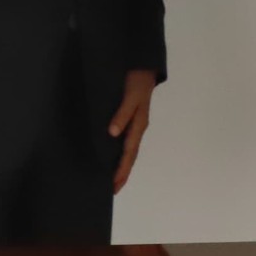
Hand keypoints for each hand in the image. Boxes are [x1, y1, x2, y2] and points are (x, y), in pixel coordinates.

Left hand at [108, 69, 156, 192]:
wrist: (143, 66)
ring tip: (112, 178)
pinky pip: (125, 140)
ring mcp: (134, 124)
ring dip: (121, 164)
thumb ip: (122, 113)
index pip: (128, 153)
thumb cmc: (138, 81)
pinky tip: (111, 153)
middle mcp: (137, 127)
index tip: (114, 185)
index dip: (121, 170)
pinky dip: (120, 151)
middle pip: (130, 156)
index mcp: (138, 125)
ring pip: (128, 150)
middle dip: (122, 173)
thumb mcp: (131, 96)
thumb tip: (113, 133)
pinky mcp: (130, 118)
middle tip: (113, 190)